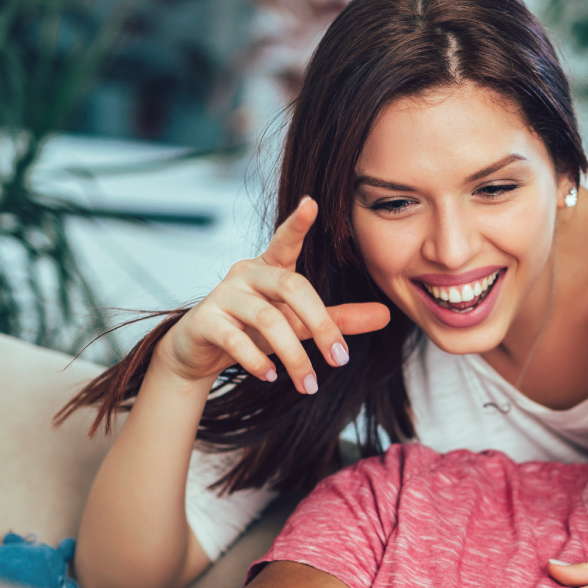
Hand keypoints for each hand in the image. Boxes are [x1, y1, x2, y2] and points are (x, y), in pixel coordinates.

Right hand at [155, 196, 388, 392]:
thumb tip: (386, 315)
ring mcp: (223, 295)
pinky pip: (235, 338)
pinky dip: (257, 360)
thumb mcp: (299, 323)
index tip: (312, 203)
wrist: (201, 352)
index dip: (298, 223)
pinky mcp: (205, 320)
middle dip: (322, 324)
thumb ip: (338, 319)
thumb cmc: (253, 329)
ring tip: (309, 384)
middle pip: (293, 286)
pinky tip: (270, 376)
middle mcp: (246, 273)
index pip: (285, 240)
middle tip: (340, 359)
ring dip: (294, 356)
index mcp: (270, 267)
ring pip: (268, 319)